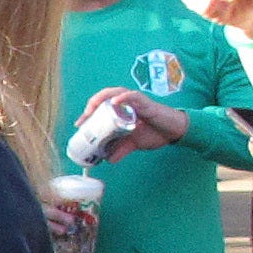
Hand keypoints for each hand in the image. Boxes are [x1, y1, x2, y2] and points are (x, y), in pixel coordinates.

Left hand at [72, 86, 187, 158]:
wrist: (174, 132)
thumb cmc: (155, 133)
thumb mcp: (133, 144)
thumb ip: (121, 150)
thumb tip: (108, 160)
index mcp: (122, 110)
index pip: (101, 106)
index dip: (88, 114)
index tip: (79, 125)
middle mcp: (127, 102)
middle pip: (104, 96)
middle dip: (91, 105)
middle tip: (84, 118)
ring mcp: (136, 101)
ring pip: (116, 92)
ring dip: (102, 99)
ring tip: (92, 108)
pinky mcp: (146, 103)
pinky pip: (133, 96)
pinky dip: (123, 98)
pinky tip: (114, 102)